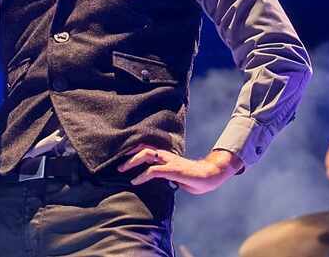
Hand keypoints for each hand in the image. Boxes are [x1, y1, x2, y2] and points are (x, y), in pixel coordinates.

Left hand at [117, 145, 243, 194]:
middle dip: (129, 155)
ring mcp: (169, 161)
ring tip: (122, 170)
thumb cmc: (194, 178)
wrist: (211, 176)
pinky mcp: (173, 169)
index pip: (147, 148)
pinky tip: (135, 181)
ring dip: (131, 161)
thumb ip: (164, 175)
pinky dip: (141, 175)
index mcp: (166, 156)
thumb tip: (155, 180)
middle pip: (143, 147)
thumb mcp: (175, 176)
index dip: (133, 151)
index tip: (122, 158)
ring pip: (146, 154)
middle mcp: (166, 155)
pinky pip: (153, 170)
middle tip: (118, 165)